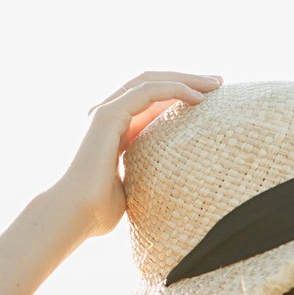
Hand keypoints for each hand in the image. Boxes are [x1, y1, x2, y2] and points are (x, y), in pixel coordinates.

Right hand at [51, 70, 222, 237]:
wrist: (74, 215)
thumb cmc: (99, 213)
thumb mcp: (134, 189)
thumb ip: (147, 178)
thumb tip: (172, 189)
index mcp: (114, 131)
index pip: (150, 103)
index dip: (179, 96)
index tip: (210, 99)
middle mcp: (108, 116)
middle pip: (152, 85)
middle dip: (187, 80)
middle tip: (218, 83)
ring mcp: (105, 112)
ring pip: (151, 81)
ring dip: (186, 79)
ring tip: (216, 84)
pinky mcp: (107, 114)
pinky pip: (147, 92)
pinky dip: (174, 90)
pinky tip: (198, 98)